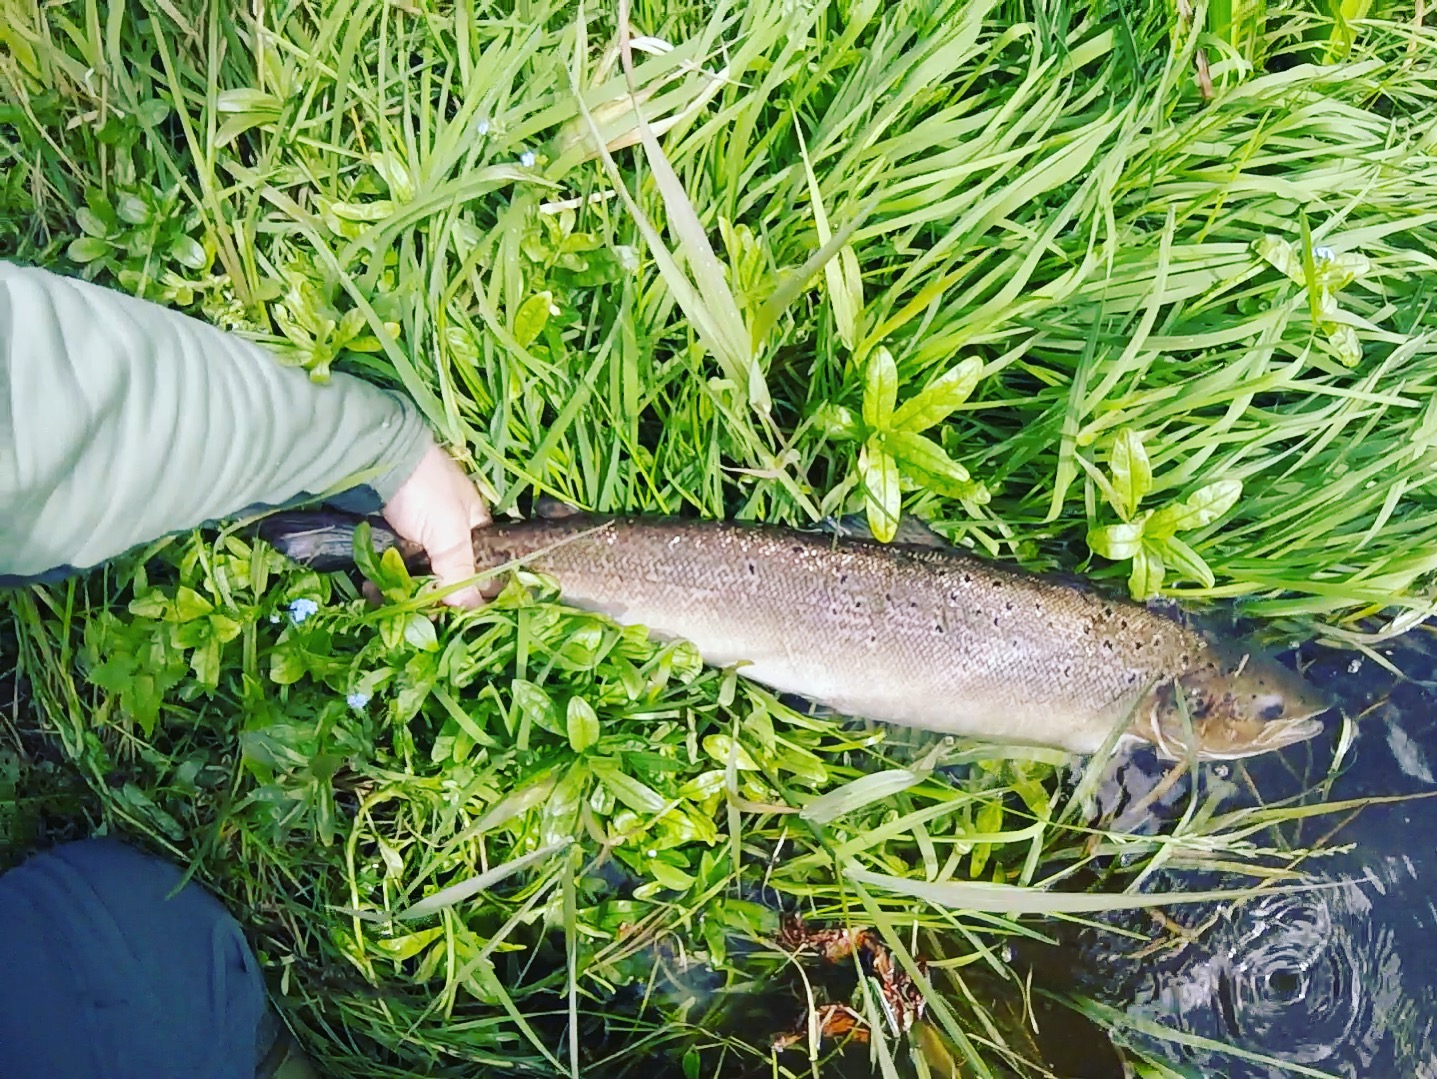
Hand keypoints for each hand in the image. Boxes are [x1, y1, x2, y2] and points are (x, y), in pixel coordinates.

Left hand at [381, 443, 490, 607]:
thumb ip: (461, 570)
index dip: (473, 590)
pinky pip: (391, 567)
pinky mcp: (387, 537)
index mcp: (473, 526)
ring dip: (404, 592)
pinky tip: (374, 591)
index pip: (481, 565)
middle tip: (419, 617)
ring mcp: (416, 534)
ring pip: (416, 574)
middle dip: (433, 596)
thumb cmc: (426, 489)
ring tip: (390, 604)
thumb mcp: (450, 532)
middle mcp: (446, 531)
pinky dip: (384, 581)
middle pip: (447, 574)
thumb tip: (472, 607)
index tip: (459, 614)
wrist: (377, 458)